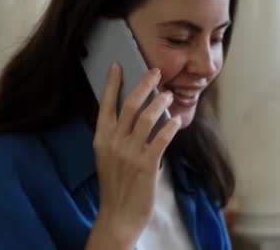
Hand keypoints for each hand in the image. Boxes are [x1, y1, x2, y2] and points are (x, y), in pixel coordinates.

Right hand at [85, 63, 181, 249]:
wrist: (118, 213)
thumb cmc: (114, 184)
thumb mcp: (106, 156)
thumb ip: (115, 135)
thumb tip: (132, 114)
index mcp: (101, 138)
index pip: (106, 104)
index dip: (112, 83)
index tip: (118, 65)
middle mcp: (114, 142)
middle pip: (130, 105)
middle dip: (144, 84)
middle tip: (156, 72)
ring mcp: (130, 153)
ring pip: (148, 118)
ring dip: (160, 102)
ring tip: (169, 94)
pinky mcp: (147, 164)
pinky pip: (162, 138)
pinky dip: (171, 126)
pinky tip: (177, 119)